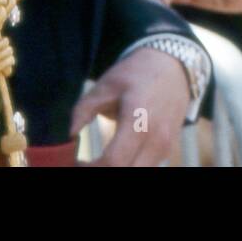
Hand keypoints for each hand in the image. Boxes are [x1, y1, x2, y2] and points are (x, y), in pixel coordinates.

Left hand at [69, 47, 190, 165]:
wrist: (173, 66)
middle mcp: (157, 138)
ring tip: (96, 162)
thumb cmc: (136, 73)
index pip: (113, 161)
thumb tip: (68, 136)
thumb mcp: (106, 85)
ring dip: (115, 170)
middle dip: (101, 172)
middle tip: (83, 164)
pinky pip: (145, 169)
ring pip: (138, 174)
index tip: (75, 161)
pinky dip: (127, 167)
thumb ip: (83, 111)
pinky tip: (112, 159)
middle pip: (127, 174)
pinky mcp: (167, 151)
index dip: (90, 168)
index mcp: (139, 119)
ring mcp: (165, 147)